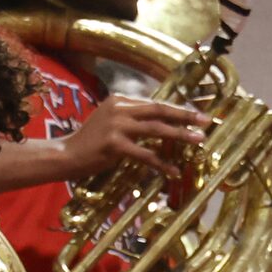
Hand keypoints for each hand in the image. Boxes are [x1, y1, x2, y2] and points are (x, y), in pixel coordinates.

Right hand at [63, 95, 206, 178]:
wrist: (66, 155)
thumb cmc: (90, 143)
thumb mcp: (110, 123)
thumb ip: (132, 119)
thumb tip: (160, 123)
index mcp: (119, 100)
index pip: (154, 103)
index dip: (177, 108)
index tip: (196, 114)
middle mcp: (119, 108)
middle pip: (159, 110)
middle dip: (185, 115)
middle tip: (206, 121)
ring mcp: (116, 125)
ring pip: (156, 129)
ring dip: (180, 135)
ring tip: (198, 140)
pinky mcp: (114, 144)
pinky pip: (145, 154)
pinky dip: (161, 163)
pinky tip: (174, 171)